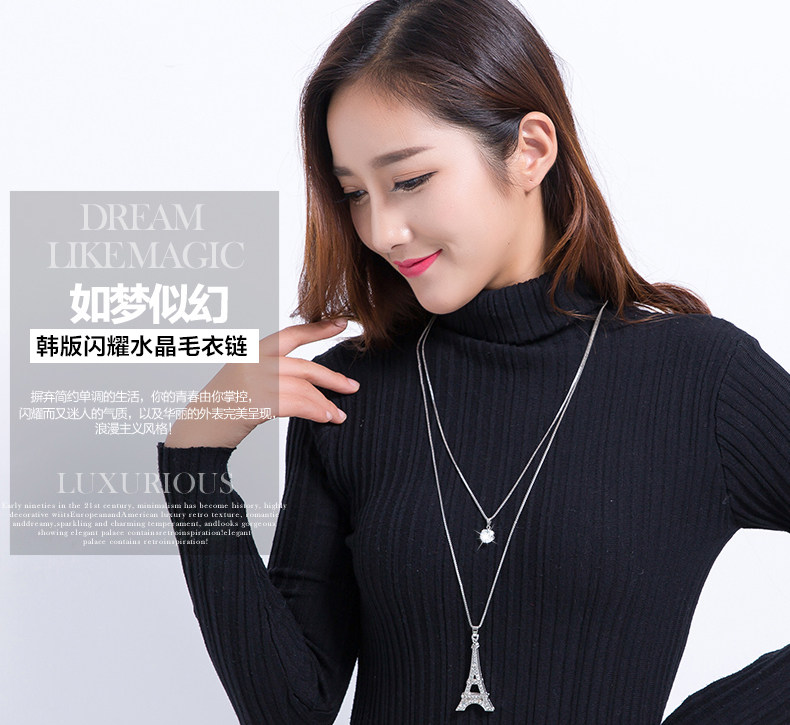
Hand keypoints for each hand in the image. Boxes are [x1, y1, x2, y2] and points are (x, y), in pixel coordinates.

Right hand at [164, 318, 359, 448]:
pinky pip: (298, 405)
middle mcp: (255, 361)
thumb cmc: (222, 407)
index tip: (342, 322)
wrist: (197, 431)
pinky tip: (326, 418)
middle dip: (332, 378)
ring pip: (304, 388)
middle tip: (352, 386)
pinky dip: (316, 411)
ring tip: (339, 415)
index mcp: (252, 350)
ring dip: (325, 403)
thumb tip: (308, 381)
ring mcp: (256, 381)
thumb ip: (271, 371)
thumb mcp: (243, 378)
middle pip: (305, 366)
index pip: (292, 334)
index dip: (319, 328)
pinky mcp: (259, 402)